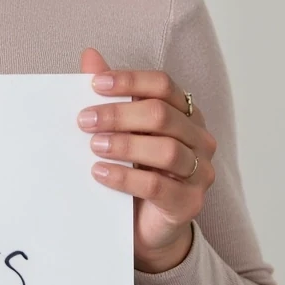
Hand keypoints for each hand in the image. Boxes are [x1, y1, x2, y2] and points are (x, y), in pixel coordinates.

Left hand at [77, 47, 216, 272]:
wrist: (144, 228)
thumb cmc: (134, 172)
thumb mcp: (120, 132)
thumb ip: (110, 96)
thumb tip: (89, 56)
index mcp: (184, 114)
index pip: (162, 85)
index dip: (129, 81)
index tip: (94, 84)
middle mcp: (199, 138)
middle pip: (162, 115)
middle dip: (119, 114)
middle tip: (84, 121)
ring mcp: (200, 171)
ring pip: (166, 149)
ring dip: (124, 144)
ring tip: (93, 147)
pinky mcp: (189, 202)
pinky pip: (157, 185)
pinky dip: (125, 177)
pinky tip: (100, 173)